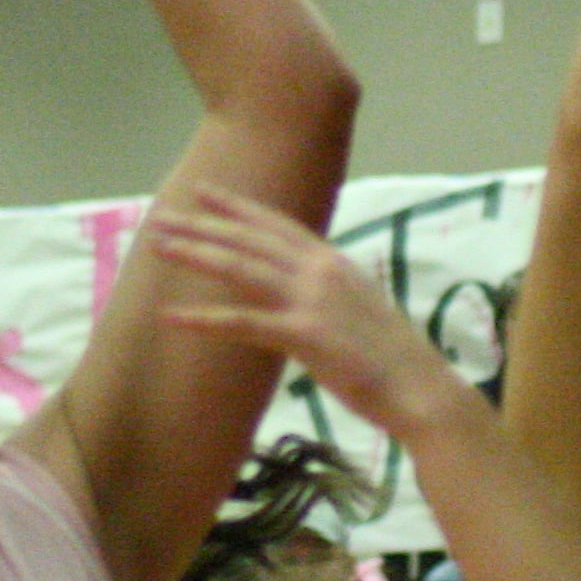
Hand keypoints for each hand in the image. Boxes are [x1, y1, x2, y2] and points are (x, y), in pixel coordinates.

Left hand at [147, 184, 472, 438]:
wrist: (422, 388)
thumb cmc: (393, 357)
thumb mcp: (359, 306)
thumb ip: (329, 289)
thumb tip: (305, 286)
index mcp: (333, 262)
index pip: (276, 224)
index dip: (237, 207)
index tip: (204, 193)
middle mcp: (320, 270)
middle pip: (249, 240)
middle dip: (202, 225)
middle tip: (162, 216)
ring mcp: (312, 300)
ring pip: (240, 267)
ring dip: (195, 254)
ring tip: (158, 246)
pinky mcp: (305, 335)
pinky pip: (242, 322)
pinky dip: (203, 318)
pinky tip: (171, 317)